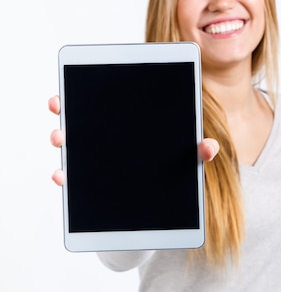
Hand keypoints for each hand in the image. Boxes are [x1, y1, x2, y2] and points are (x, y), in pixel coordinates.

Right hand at [48, 95, 218, 185]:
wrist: (169, 197)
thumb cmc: (177, 164)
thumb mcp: (188, 155)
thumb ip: (198, 151)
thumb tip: (208, 149)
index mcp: (128, 118)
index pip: (101, 98)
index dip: (78, 93)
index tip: (65, 94)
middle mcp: (107, 133)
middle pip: (80, 117)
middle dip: (64, 115)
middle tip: (63, 118)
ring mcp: (97, 156)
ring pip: (73, 144)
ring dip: (62, 140)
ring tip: (61, 141)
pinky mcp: (93, 180)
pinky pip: (75, 176)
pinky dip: (65, 174)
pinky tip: (62, 176)